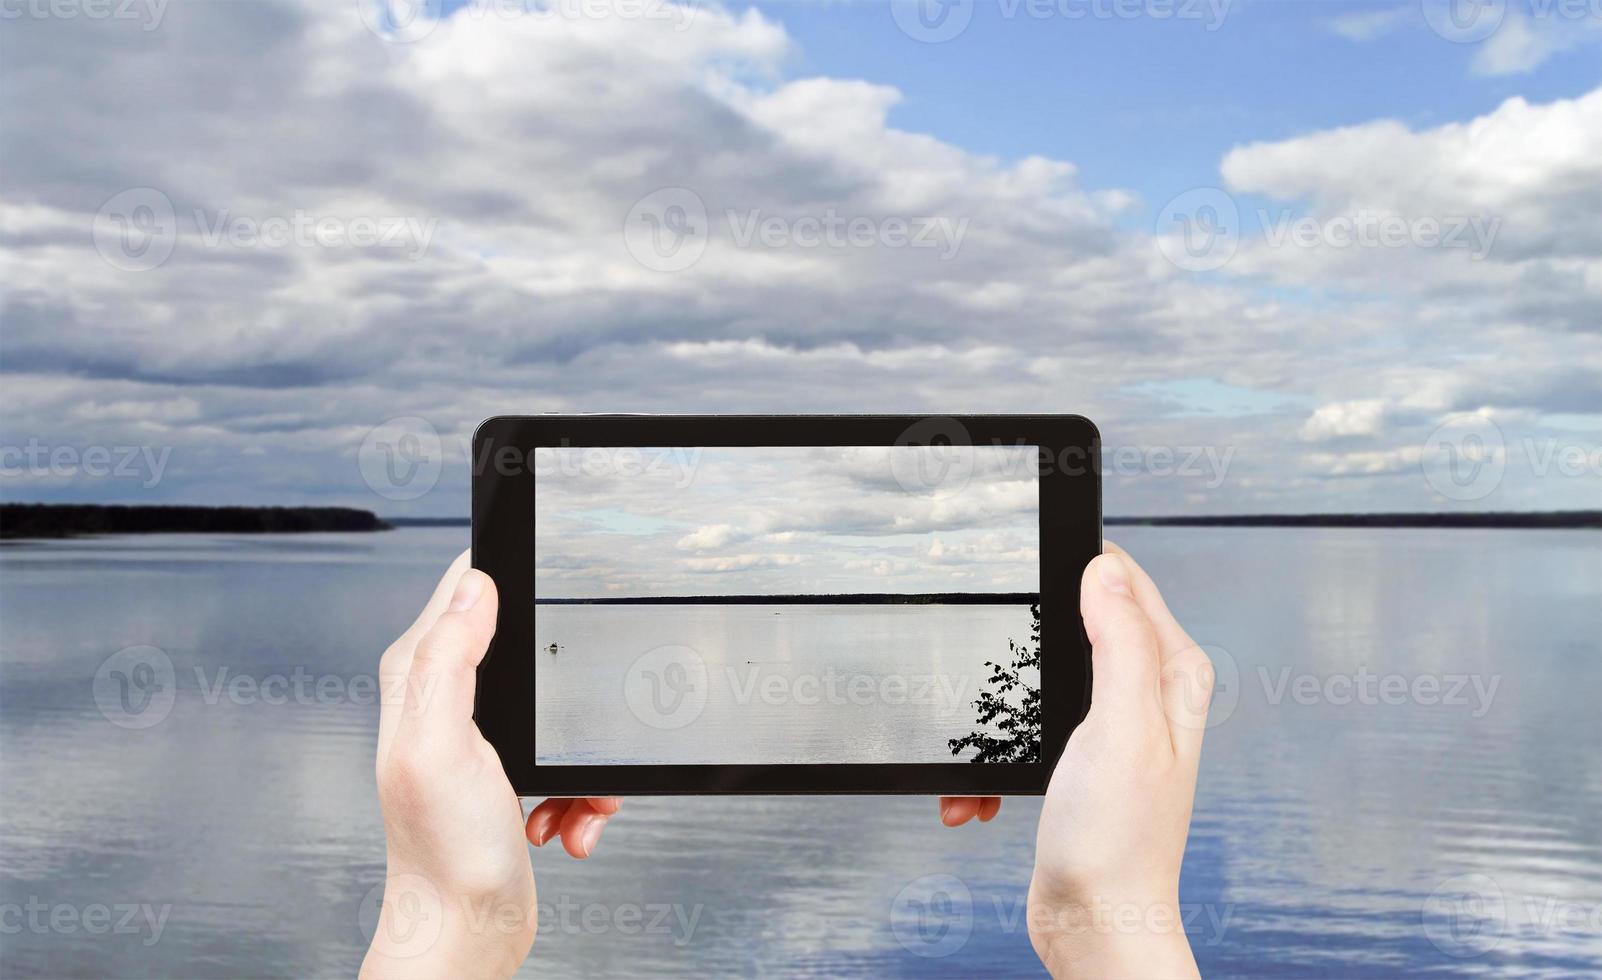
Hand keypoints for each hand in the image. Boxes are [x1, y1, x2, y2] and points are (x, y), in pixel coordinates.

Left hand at [362, 551, 620, 978]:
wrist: (466, 931)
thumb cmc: (444, 853)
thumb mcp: (442, 743)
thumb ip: (449, 658)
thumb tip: (474, 583)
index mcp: (421, 675)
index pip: (464, 587)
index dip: (508, 578)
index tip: (549, 589)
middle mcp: (447, 699)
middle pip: (533, 647)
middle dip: (568, 688)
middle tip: (568, 729)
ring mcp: (485, 738)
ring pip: (563, 708)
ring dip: (582, 757)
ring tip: (568, 795)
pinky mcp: (515, 774)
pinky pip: (572, 760)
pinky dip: (583, 793)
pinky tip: (566, 819)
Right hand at [940, 543, 1211, 978]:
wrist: (1095, 924)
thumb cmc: (1117, 841)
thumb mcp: (1120, 727)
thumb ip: (1120, 642)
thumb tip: (1102, 568)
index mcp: (1169, 672)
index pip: (1124, 580)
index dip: (1076, 566)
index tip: (1027, 566)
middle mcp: (1146, 693)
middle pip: (1068, 627)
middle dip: (1017, 652)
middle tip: (989, 672)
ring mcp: (1110, 727)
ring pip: (1032, 684)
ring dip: (996, 720)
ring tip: (981, 756)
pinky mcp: (1076, 761)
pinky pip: (1018, 736)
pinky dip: (992, 763)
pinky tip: (980, 792)